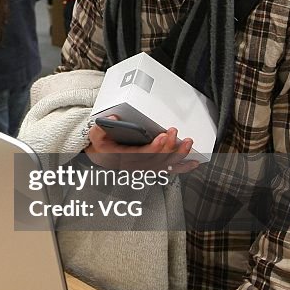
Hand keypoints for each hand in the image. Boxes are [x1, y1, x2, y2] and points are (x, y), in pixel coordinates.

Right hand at [86, 116, 200, 173]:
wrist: (102, 157)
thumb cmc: (102, 145)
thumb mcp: (96, 135)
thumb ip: (100, 128)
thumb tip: (114, 119)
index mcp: (123, 158)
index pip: (141, 155)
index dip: (154, 147)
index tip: (162, 136)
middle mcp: (136, 165)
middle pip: (157, 160)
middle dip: (169, 147)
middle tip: (175, 132)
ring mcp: (146, 168)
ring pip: (165, 165)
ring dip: (179, 155)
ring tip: (188, 143)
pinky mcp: (153, 168)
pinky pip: (169, 170)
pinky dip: (183, 167)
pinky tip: (194, 163)